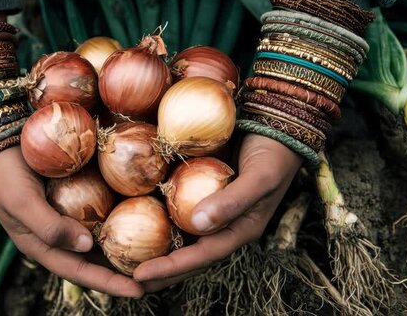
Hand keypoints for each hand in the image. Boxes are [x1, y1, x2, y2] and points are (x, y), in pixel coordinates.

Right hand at [0, 146, 143, 297]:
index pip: (82, 271)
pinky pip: (102, 210)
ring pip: (102, 238)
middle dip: (125, 271)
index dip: (110, 283)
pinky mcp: (77, 195)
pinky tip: (144, 214)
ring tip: (157, 252)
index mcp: (44, 246)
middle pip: (97, 260)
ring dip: (128, 246)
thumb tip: (87, 246)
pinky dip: (122, 216)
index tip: (139, 290)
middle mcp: (60, 235)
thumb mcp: (22, 203)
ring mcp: (70, 215)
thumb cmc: (4, 176)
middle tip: (158, 277)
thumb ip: (50, 227)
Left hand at [133, 133, 302, 291]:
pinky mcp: (202, 189)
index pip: (201, 256)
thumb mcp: (259, 178)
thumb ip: (232, 201)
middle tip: (128, 281)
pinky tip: (136, 217)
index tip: (140, 276)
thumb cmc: (275, 154)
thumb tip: (198, 224)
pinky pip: (178, 208)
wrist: (279, 126)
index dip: (171, 268)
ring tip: (127, 259)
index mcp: (240, 229)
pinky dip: (158, 216)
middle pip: (189, 254)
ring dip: (157, 248)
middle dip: (160, 270)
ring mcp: (212, 207)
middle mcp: (223, 224)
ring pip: (182, 234)